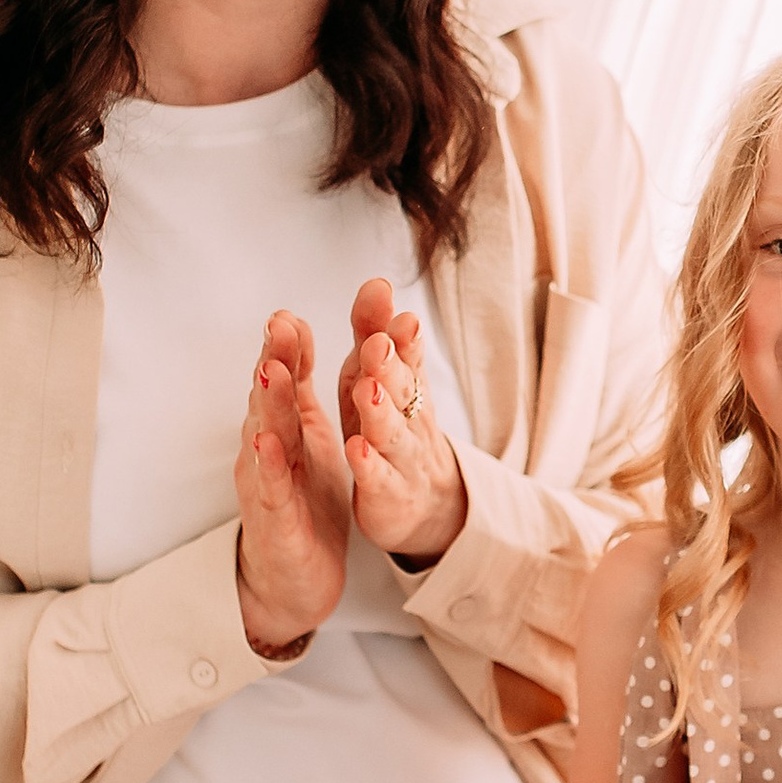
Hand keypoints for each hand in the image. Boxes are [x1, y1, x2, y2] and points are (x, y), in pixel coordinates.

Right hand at [233, 310, 350, 655]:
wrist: (295, 577)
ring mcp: (265, 486)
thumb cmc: (300, 498)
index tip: (287, 313)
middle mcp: (265, 450)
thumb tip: (291, 324)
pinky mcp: (275, 522)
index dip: (284, 347)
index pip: (280, 380)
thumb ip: (297, 382)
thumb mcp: (304, 433)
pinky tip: (267, 445)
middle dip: (272, 362)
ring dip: (267, 405)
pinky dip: (268, 468)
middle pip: (268, 400)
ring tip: (271, 372)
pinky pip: (271, 491)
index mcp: (280, 427)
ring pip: (266, 439)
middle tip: (278, 326)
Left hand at [339, 273, 466, 565]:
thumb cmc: (392, 427)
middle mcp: (409, 419)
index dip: (404, 339)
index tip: (399, 317)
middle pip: (402, 391)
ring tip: (366, 388)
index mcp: (405, 387)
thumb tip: (377, 282)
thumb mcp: (379, 378)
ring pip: (392, 434)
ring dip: (379, 411)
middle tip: (378, 343)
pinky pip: (378, 479)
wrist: (426, 500)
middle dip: (390, 366)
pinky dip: (368, 465)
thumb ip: (375, 333)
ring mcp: (400, 458)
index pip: (409, 358)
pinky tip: (356, 449)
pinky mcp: (387, 494)